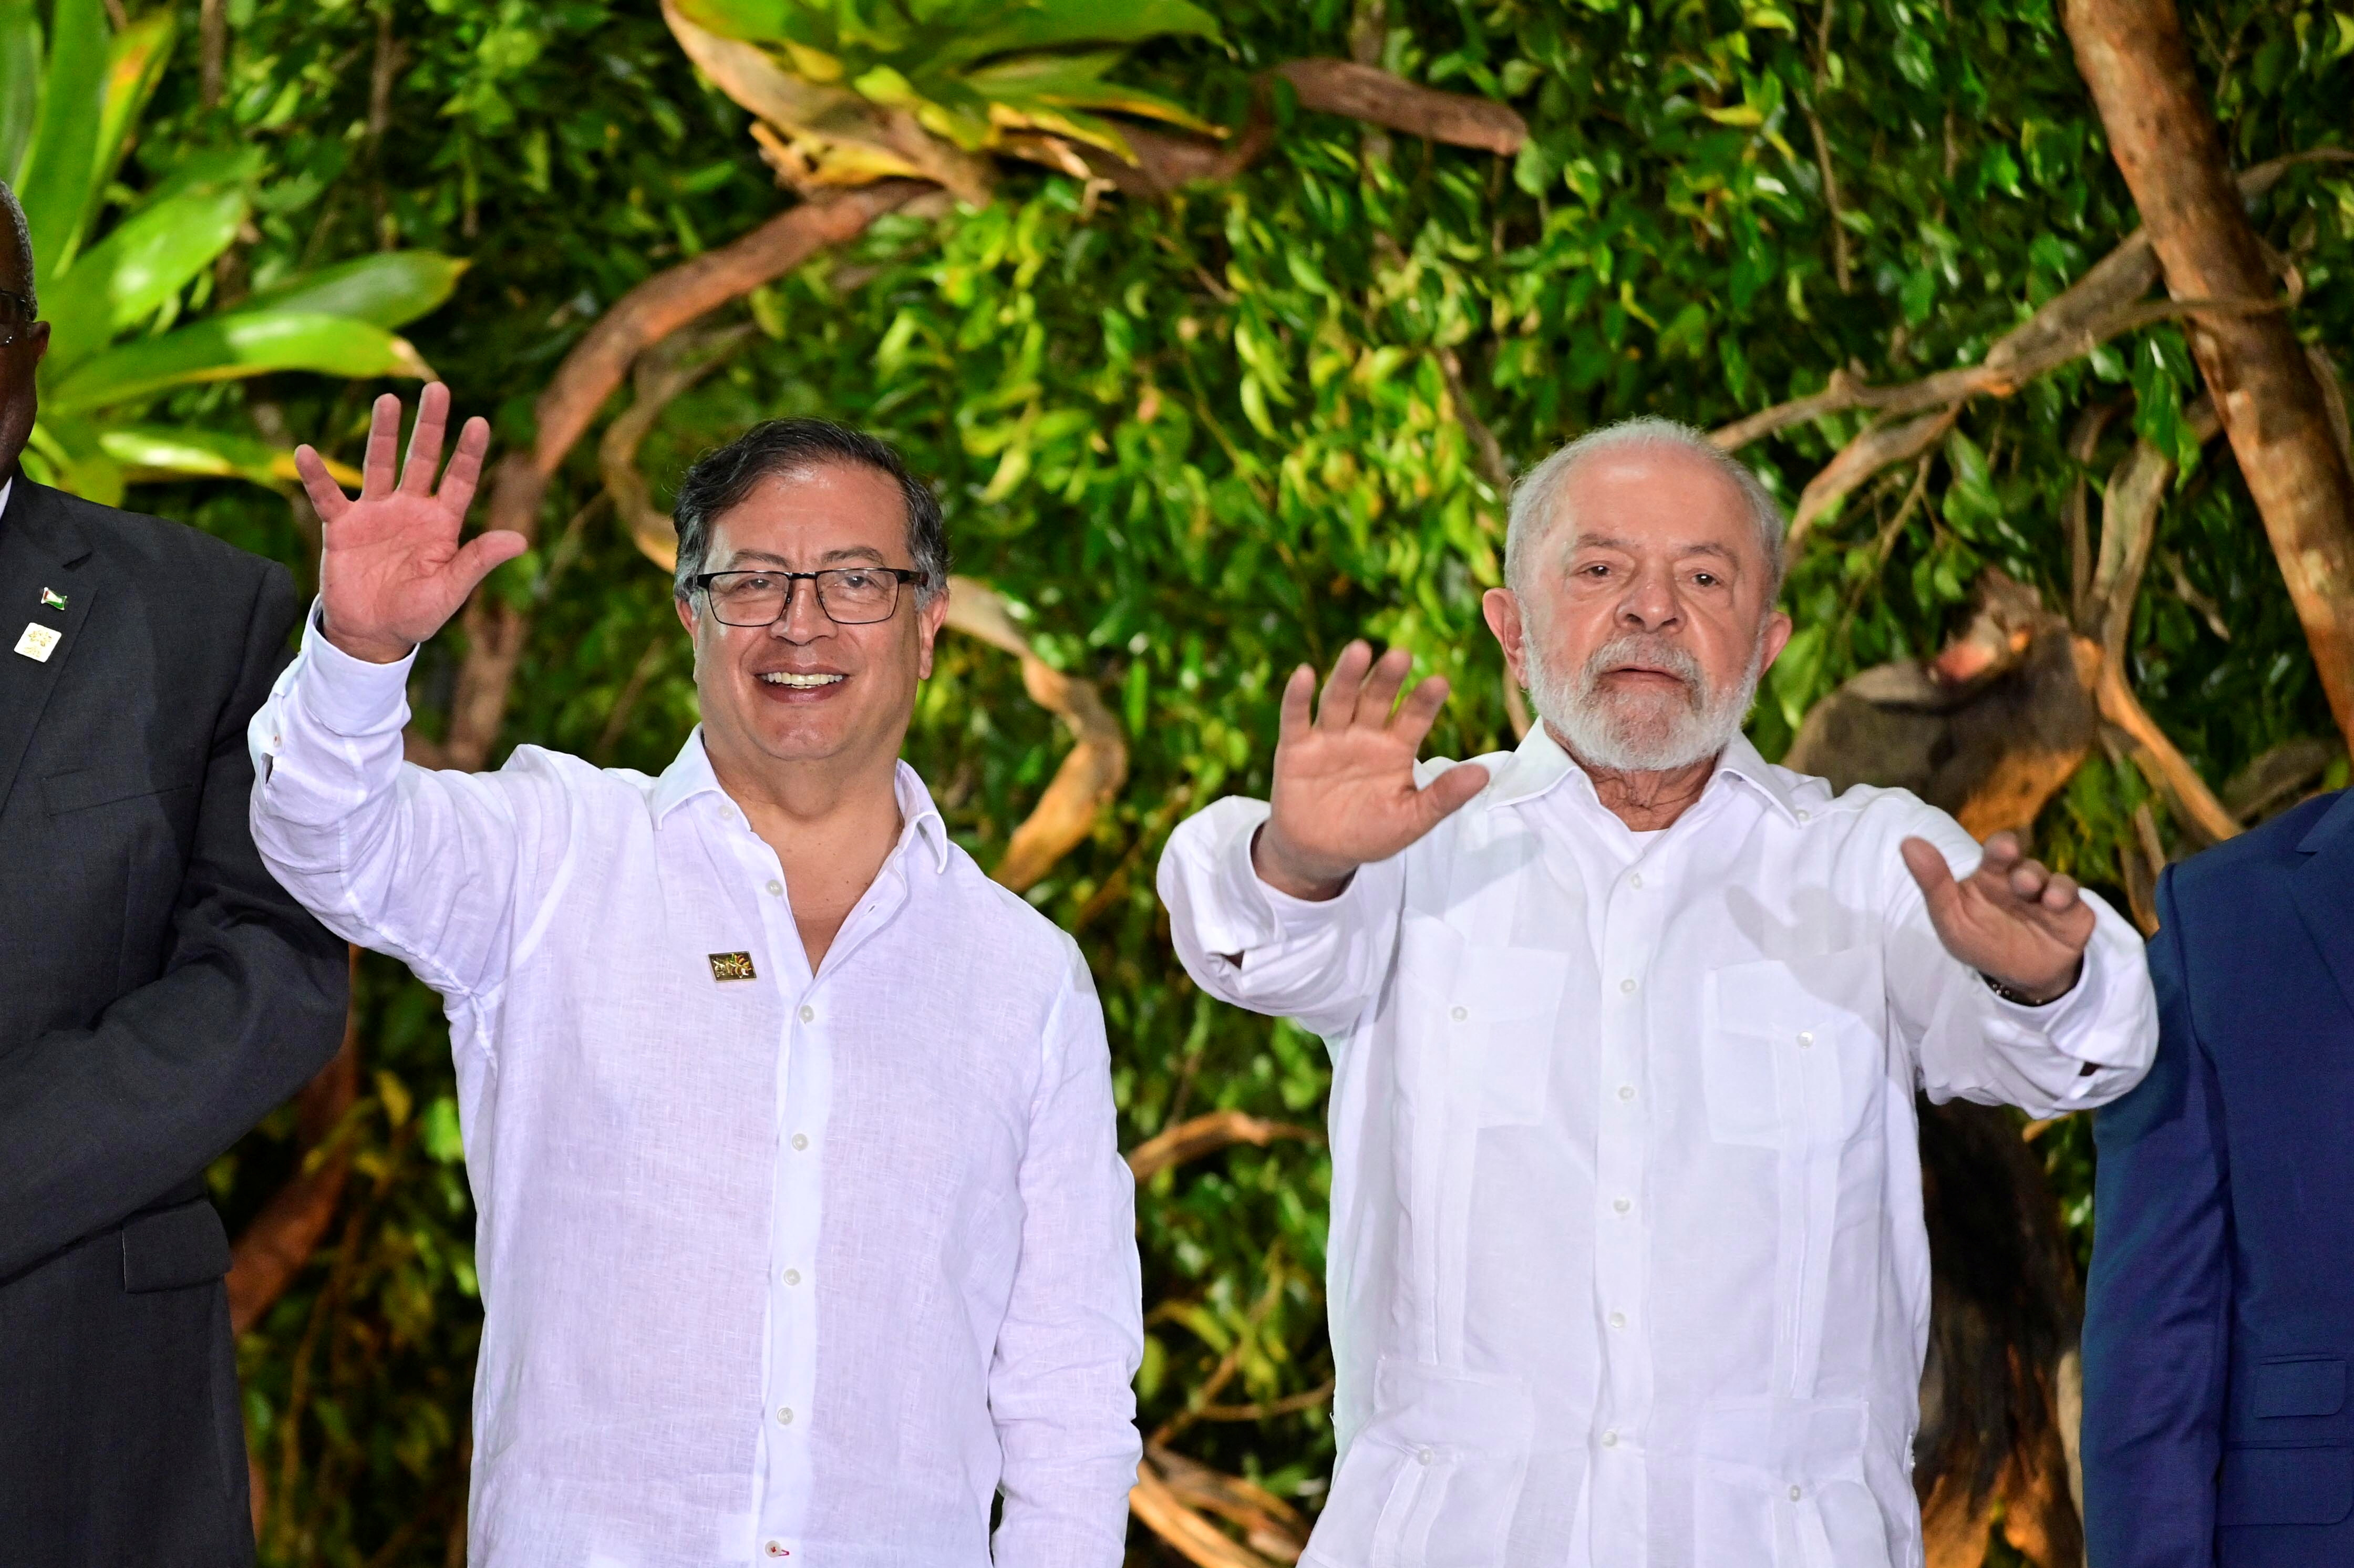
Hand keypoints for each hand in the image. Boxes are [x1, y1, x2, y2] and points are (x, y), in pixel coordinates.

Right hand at [297, 384, 526, 663]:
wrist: (372, 636)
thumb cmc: (417, 615)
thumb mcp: (450, 590)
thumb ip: (478, 561)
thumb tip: (521, 539)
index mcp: (442, 524)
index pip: (459, 481)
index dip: (469, 453)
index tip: (479, 421)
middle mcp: (410, 510)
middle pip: (421, 459)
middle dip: (429, 426)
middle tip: (437, 388)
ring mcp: (375, 514)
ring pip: (379, 465)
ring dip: (382, 435)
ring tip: (389, 400)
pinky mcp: (342, 527)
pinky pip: (327, 496)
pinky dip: (317, 476)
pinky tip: (306, 452)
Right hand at [1254, 641, 1489, 899]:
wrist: (1320, 853)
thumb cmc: (1371, 833)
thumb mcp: (1411, 819)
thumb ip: (1443, 797)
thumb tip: (1483, 774)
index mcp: (1396, 747)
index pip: (1414, 717)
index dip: (1424, 700)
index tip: (1440, 682)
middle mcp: (1364, 733)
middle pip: (1377, 698)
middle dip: (1387, 678)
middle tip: (1401, 656)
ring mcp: (1329, 737)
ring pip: (1340, 700)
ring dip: (1347, 676)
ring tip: (1359, 650)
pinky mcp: (1295, 748)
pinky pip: (1296, 718)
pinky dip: (1298, 697)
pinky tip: (1304, 674)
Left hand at [1900, 831, 2094, 1002]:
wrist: (2020, 979)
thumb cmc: (1981, 941)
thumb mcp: (1951, 917)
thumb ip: (1932, 883)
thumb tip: (1908, 842)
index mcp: (1991, 875)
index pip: (1997, 851)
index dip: (2000, 846)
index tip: (1997, 849)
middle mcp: (2020, 878)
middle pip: (2020, 857)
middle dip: (2014, 852)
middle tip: (2007, 854)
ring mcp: (2047, 893)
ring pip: (2046, 875)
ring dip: (2036, 878)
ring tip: (2027, 887)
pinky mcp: (2072, 912)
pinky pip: (2071, 896)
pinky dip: (2063, 895)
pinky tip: (2053, 902)